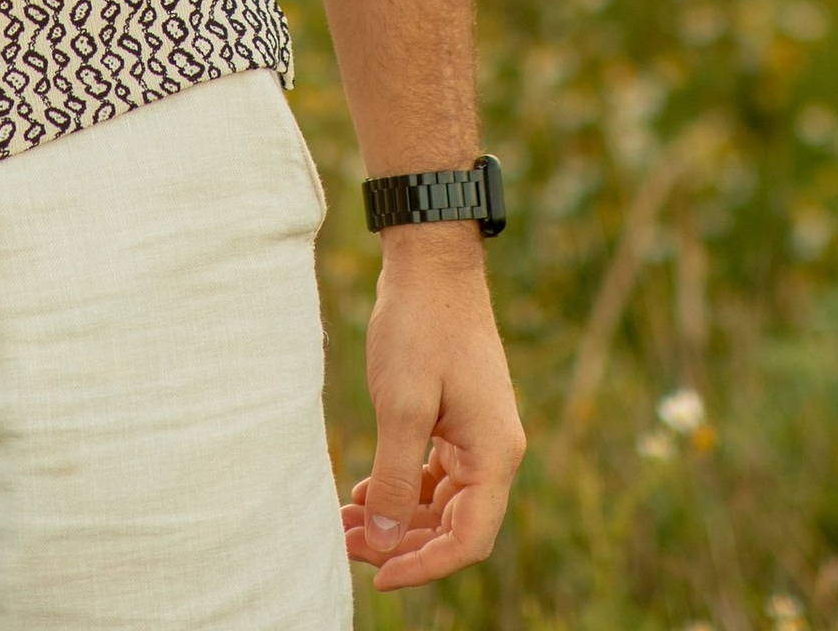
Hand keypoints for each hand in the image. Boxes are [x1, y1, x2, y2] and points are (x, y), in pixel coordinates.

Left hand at [342, 236, 526, 591]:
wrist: (431, 261)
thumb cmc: (420, 326)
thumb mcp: (401, 404)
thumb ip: (393, 477)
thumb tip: (381, 539)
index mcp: (495, 453)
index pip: (468, 540)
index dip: (424, 567)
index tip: (378, 576)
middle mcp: (494, 451)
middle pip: (452, 527)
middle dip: (399, 543)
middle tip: (344, 544)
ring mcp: (477, 436)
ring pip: (438, 503)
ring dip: (393, 517)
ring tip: (342, 521)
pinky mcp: (457, 421)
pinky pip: (432, 475)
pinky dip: (398, 487)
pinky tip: (360, 490)